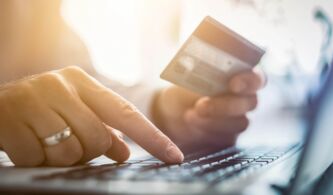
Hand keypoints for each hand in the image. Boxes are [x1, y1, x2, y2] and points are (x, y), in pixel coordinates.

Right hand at [0, 66, 182, 165]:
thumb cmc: (41, 110)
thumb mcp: (73, 112)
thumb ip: (100, 130)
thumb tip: (125, 152)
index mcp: (81, 82)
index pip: (126, 113)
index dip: (153, 137)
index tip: (175, 157)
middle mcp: (60, 85)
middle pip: (98, 139)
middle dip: (88, 152)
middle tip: (69, 143)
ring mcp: (33, 99)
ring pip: (70, 152)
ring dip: (61, 158)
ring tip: (47, 142)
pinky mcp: (8, 118)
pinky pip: (37, 158)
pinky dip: (35, 160)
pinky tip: (27, 143)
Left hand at [153, 69, 265, 150]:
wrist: (170, 111)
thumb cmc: (183, 86)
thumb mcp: (190, 72)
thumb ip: (206, 64)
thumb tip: (212, 51)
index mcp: (241, 76)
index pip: (257, 78)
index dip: (250, 81)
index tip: (233, 84)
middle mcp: (244, 98)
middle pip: (250, 103)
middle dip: (225, 105)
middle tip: (200, 105)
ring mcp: (238, 119)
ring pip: (240, 123)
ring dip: (213, 119)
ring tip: (189, 114)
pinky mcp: (228, 137)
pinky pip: (227, 138)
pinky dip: (208, 130)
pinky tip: (192, 122)